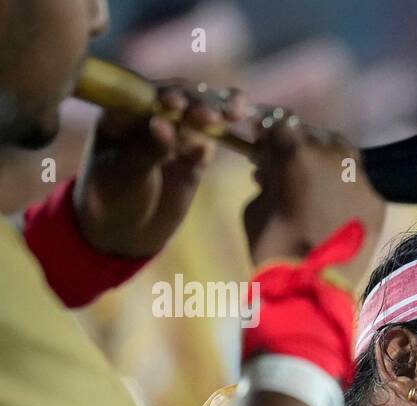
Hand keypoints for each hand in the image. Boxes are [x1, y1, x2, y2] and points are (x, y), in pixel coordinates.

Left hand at [75, 82, 251, 258]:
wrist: (125, 231)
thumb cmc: (111, 197)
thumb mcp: (124, 172)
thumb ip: (147, 147)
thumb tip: (164, 123)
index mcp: (123, 112)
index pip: (148, 93)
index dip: (165, 93)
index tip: (176, 105)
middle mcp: (151, 116)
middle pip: (180, 98)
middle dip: (198, 101)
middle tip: (212, 115)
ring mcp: (175, 135)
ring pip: (200, 114)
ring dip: (217, 111)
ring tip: (234, 114)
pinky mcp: (194, 156)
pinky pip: (210, 140)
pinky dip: (221, 135)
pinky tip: (231, 133)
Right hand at [242, 115, 386, 288]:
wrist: (312, 286)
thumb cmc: (273, 247)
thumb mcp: (254, 206)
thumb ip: (266, 180)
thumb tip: (271, 173)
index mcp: (296, 153)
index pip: (281, 126)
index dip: (272, 137)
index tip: (268, 148)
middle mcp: (333, 157)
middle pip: (315, 135)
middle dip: (301, 146)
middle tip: (293, 164)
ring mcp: (360, 178)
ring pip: (344, 152)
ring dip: (329, 159)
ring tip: (318, 178)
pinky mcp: (377, 202)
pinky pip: (360, 183)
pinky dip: (347, 187)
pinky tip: (338, 202)